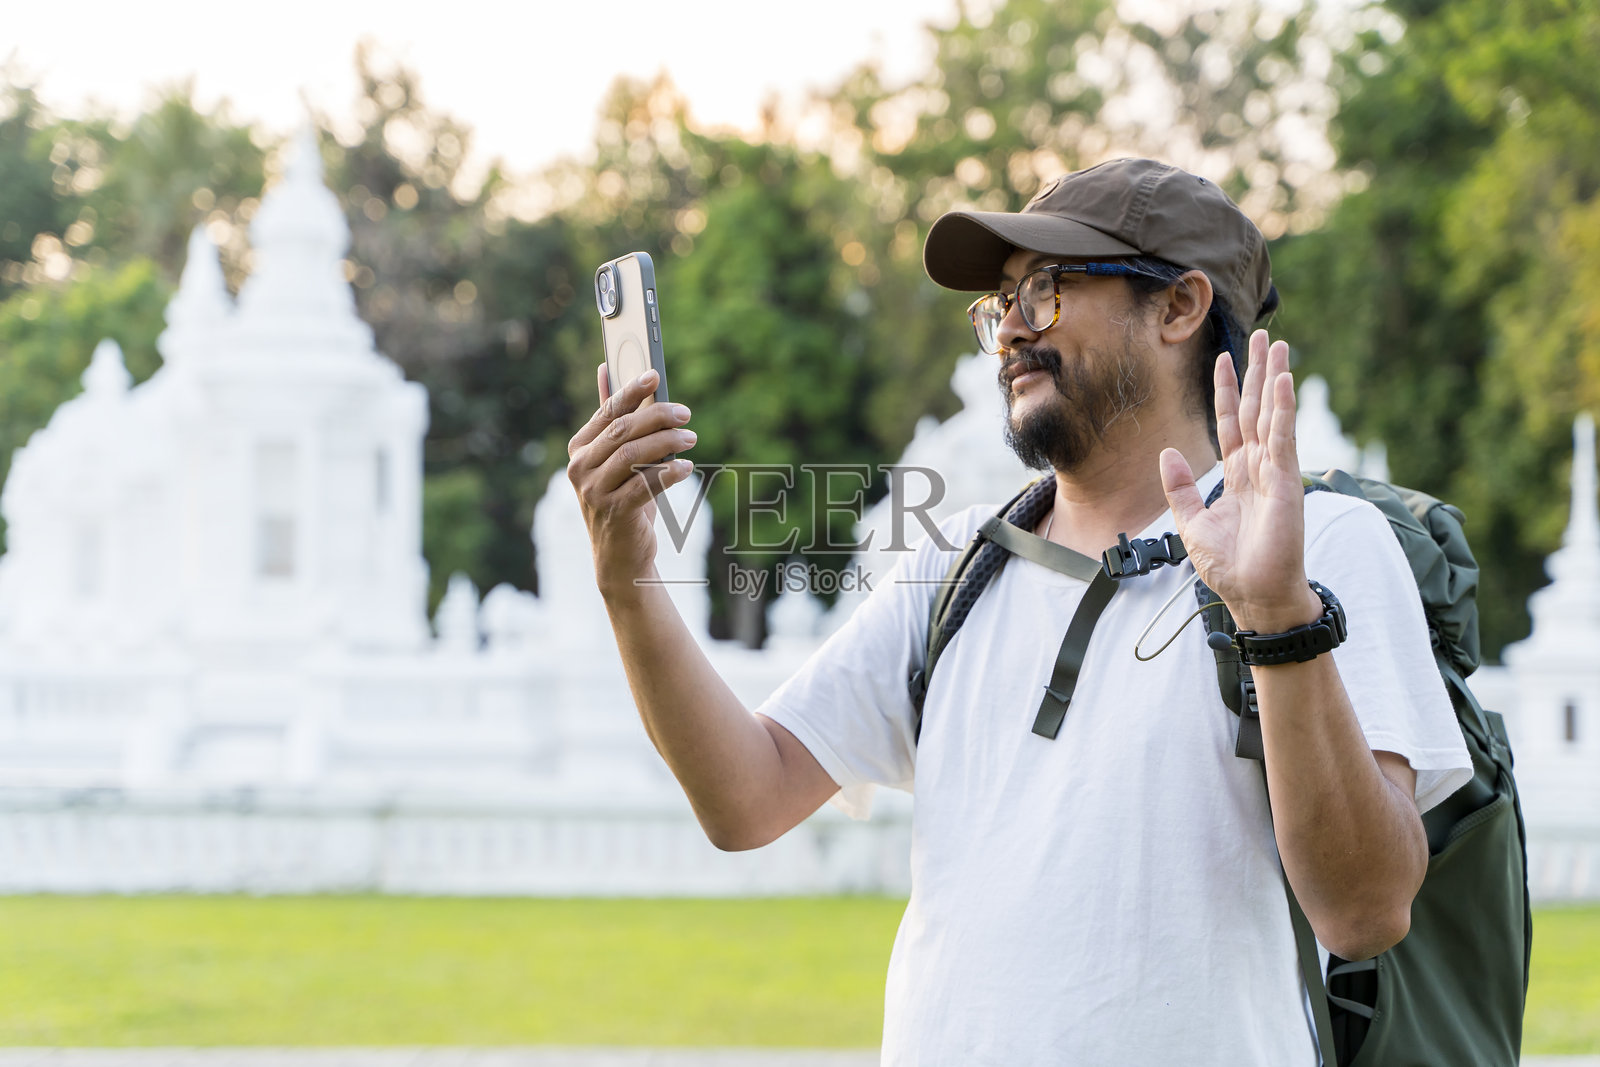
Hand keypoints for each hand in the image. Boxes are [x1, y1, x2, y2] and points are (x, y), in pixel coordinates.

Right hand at [566, 364, 696, 597]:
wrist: (620, 556)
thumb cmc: (622, 499)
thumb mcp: (615, 460)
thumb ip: (611, 418)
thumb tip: (605, 369)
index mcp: (579, 450)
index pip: (606, 412)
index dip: (631, 391)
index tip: (654, 376)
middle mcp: (580, 469)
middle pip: (622, 431)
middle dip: (657, 417)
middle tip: (685, 414)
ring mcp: (594, 492)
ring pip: (633, 455)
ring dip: (667, 443)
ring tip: (691, 438)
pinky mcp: (614, 512)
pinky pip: (645, 484)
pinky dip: (669, 473)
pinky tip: (686, 468)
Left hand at [1159, 330, 1320, 631]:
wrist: (1252, 595)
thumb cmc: (1229, 565)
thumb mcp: (1191, 522)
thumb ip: (1181, 486)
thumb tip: (1167, 452)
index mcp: (1236, 475)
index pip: (1229, 422)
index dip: (1226, 390)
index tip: (1224, 359)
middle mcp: (1258, 467)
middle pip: (1255, 409)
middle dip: (1257, 372)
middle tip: (1265, 336)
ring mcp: (1274, 472)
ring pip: (1272, 415)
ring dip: (1275, 379)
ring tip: (1278, 344)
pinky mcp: (1286, 482)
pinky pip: (1282, 438)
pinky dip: (1283, 409)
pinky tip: (1283, 382)